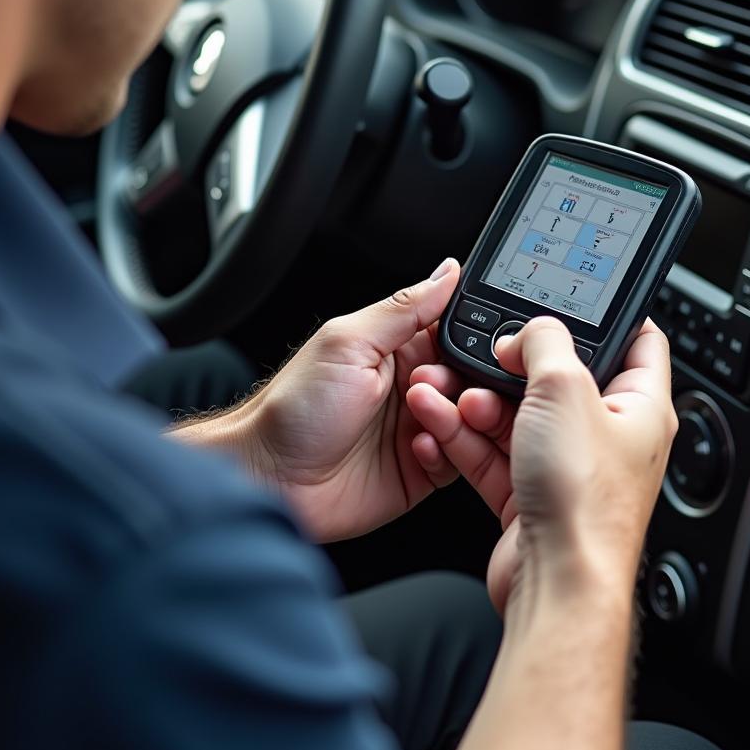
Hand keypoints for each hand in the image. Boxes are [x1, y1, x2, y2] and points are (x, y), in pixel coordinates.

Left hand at [242, 259, 462, 541]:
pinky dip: (447, 454)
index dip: (473, 338)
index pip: (457, 331)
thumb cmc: (294, 407)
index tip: (479, 346)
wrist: (270, 477)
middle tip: (430, 388)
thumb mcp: (348, 343)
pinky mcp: (420, 469)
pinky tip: (417, 450)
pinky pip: (458, 460)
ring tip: (421, 419)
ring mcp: (417, 428)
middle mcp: (412, 386)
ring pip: (472, 420)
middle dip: (463, 383)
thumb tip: (446, 271)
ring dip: (457, 418)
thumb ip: (404, 309)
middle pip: (471, 377)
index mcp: (397, 347)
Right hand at [406, 318, 676, 612]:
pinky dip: (464, 434)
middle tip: (491, 352)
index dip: (607, 313)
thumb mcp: (564, 389)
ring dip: (479, 399)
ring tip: (452, 390)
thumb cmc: (584, 500)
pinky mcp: (528, 491)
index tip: (571, 297)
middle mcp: (605, 435)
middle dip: (514, 363)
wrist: (556, 580)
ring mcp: (564, 464)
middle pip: (558, 377)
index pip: (637, 340)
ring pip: (516, 413)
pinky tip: (440, 420)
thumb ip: (544, 342)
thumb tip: (528, 330)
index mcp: (639, 406)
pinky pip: (491, 449)